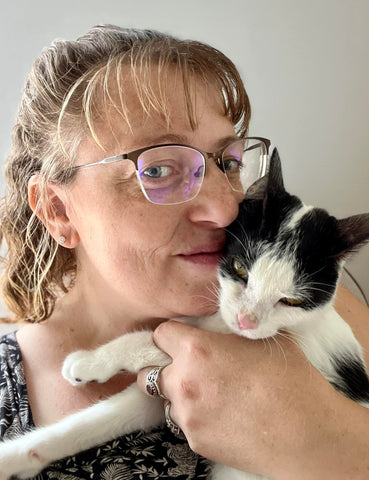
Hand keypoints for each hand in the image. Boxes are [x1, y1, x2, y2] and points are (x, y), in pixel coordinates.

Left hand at [137, 321, 368, 479]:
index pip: (160, 334)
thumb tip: (224, 323)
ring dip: (181, 394)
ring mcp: (187, 415)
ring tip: (213, 395)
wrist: (308, 434)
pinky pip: (185, 423)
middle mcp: (183, 382)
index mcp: (196, 350)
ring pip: (167, 399)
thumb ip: (231, 328)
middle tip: (192, 369)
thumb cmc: (290, 380)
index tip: (183, 339)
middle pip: (150, 371)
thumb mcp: (262, 338)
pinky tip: (224, 416)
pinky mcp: (195, 442)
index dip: (172, 335)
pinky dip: (197, 417)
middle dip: (167, 367)